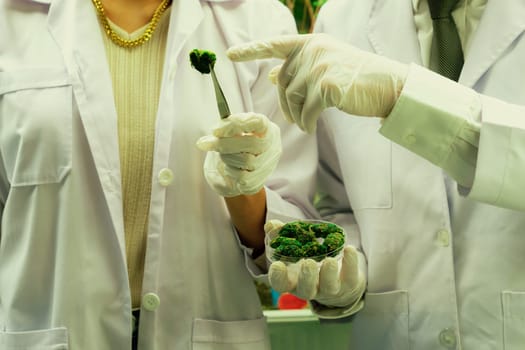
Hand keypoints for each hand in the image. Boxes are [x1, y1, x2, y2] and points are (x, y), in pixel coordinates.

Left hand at [196, 112, 281, 196]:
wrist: (232, 176)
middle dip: (226, 144)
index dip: (237, 125)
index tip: (215, 130)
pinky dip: (231, 173)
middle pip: (252, 143)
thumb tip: (216, 130)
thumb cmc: (231, 148)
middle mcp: (272, 145)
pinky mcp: (261, 181)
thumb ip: (225, 129)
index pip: (257, 122)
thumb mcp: (227, 134)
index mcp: (265, 128)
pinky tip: (229, 169)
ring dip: (227, 158)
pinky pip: (244, 178)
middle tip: (205, 144)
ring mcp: (268, 164)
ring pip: (247, 160)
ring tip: (222, 158)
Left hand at [227, 33, 408, 132]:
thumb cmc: (355, 77)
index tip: (230, 54)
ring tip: (304, 124)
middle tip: (291, 119)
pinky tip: (309, 127)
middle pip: (283, 81)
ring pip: (293, 98)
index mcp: (311, 42)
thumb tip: (271, 75)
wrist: (386, 85)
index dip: (251, 50)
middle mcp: (313, 50)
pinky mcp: (327, 86)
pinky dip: (305, 122)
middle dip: (284, 103)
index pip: (275, 45)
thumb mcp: (325, 66)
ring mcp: (320, 67)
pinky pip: (305, 110)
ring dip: (296, 116)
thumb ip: (299, 68)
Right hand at [264, 220, 365, 307]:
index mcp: (293, 281)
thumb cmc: (309, 261)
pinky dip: (350, 263)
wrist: (338, 281)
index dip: (278, 277)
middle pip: (306, 290)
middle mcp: (310, 288)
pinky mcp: (348, 284)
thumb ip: (281, 236)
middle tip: (308, 263)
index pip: (281, 284)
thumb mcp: (294, 250)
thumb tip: (271, 225)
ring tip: (329, 260)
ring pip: (329, 286)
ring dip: (329, 274)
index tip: (277, 265)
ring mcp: (330, 289)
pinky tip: (349, 249)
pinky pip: (350, 277)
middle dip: (307, 277)